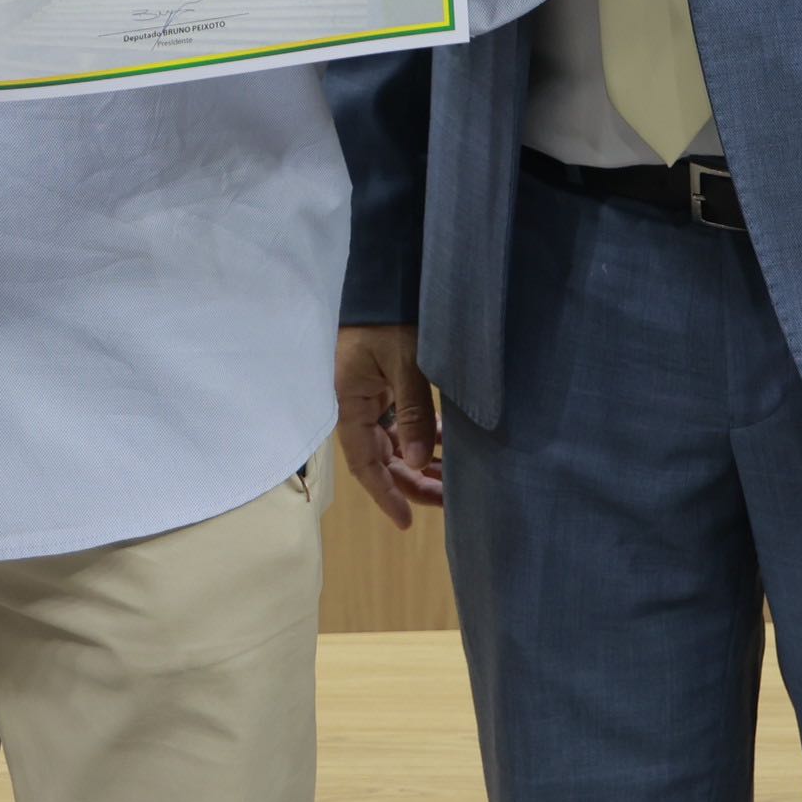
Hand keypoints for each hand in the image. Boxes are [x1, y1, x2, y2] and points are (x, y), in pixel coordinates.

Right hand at [335, 325, 444, 525]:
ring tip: (453, 480)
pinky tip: (448, 446)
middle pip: (381, 458)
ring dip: (419, 461)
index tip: (406, 521)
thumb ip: (412, 411)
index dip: (385, 494)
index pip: (364, 463)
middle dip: (411, 482)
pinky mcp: (382, 386)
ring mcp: (368, 396)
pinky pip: (400, 422)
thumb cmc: (389, 319)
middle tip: (447, 502)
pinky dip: (422, 436)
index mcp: (348, 404)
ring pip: (393, 444)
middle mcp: (354, 406)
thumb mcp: (404, 362)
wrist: (385, 279)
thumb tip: (415, 463)